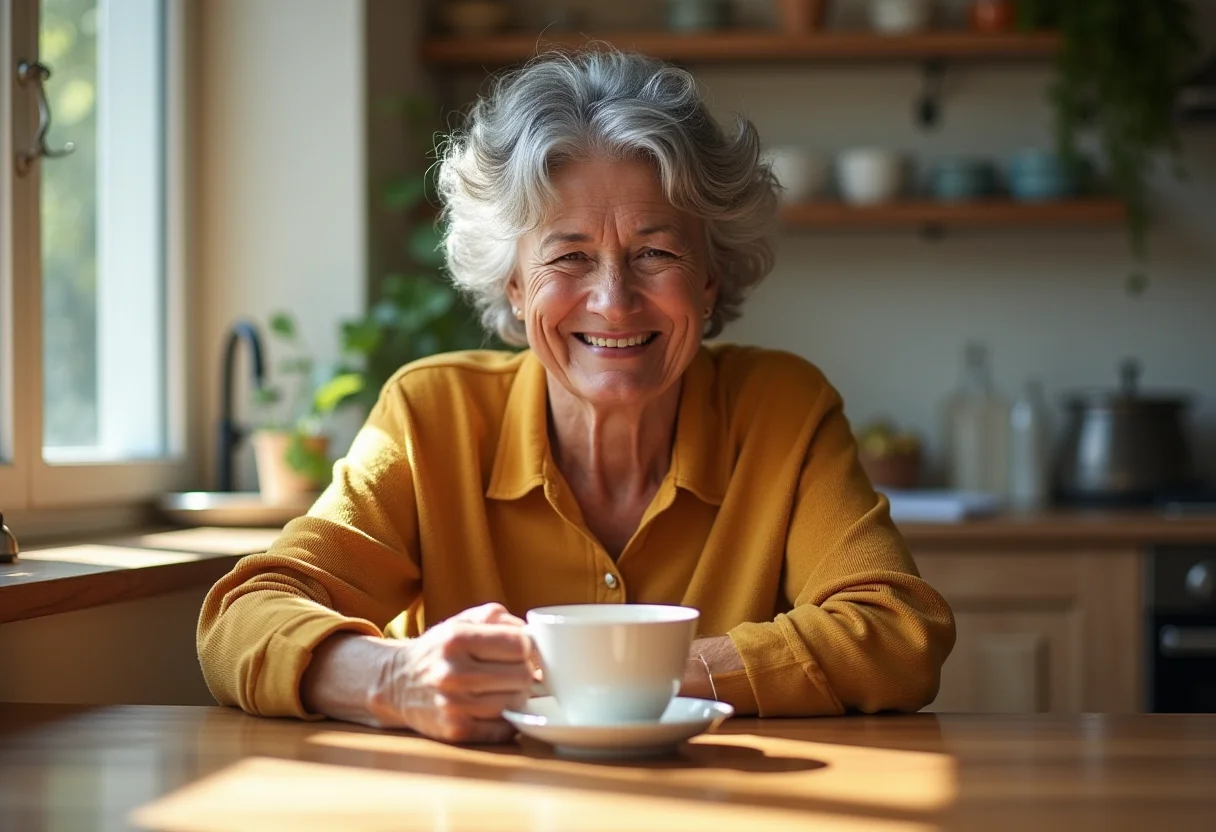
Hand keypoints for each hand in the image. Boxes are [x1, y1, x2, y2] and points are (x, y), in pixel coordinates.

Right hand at [367, 602, 532, 743]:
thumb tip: (536, 638)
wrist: (395, 683)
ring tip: (504, 688)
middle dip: (525, 672)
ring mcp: (453, 704)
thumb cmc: (439, 649)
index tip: (524, 651)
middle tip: (515, 671)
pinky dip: (507, 718)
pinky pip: (503, 728)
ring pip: (516, 702)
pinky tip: (496, 707)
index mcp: (456, 638)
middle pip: (522, 675)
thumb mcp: (462, 621)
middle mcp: (453, 672)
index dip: (528, 648)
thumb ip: (500, 619)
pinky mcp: (455, 731)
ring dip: (517, 696)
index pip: (518, 644)